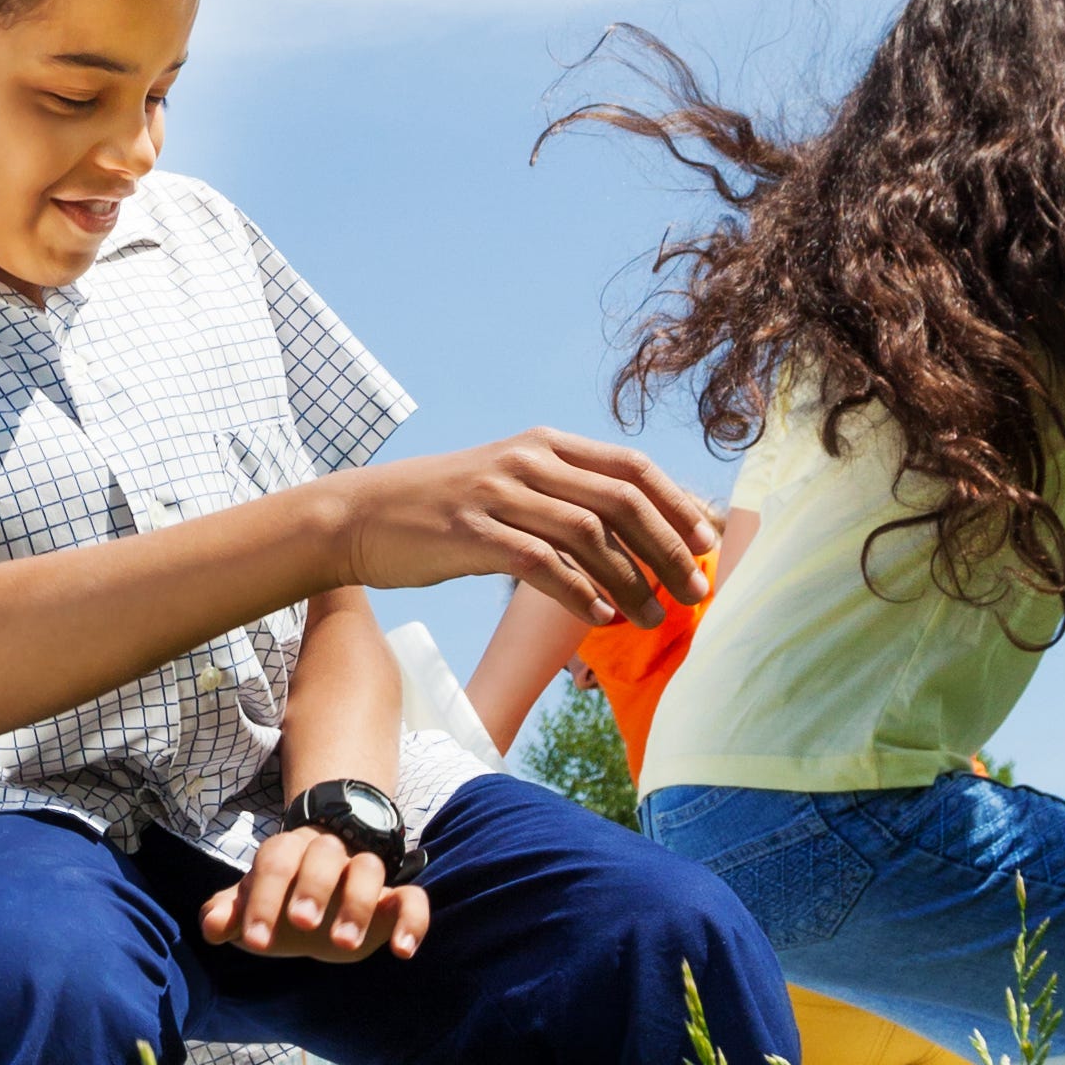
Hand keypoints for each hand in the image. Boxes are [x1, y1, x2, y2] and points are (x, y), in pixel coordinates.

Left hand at [200, 830, 431, 963]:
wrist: (317, 904)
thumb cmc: (277, 906)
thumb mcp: (249, 913)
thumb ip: (227, 915)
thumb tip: (212, 926)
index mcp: (286, 853)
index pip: (275, 861)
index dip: (264, 898)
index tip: (258, 941)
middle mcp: (326, 855)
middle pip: (324, 853)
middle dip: (312, 888)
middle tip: (303, 927)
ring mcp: (362, 873)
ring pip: (369, 867)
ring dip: (358, 904)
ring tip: (344, 945)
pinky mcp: (393, 898)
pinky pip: (413, 898)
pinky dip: (413, 921)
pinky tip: (401, 952)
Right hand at [329, 430, 711, 624]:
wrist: (356, 516)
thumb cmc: (436, 511)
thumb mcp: (504, 485)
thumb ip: (557, 496)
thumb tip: (621, 536)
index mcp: (543, 445)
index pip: (632, 468)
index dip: (678, 505)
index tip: (708, 544)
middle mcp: (527, 461)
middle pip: (622, 501)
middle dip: (668, 547)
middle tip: (695, 590)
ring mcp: (499, 495)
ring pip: (589, 535)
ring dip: (631, 581)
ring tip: (653, 618)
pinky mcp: (472, 533)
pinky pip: (542, 564)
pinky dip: (580, 594)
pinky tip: (601, 620)